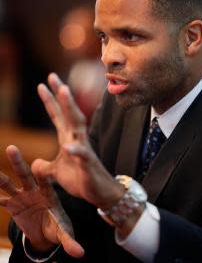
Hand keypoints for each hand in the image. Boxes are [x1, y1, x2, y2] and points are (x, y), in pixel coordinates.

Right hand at [0, 145, 83, 257]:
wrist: (46, 232)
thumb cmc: (57, 227)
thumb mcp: (63, 234)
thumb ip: (70, 242)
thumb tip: (80, 255)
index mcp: (48, 193)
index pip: (45, 181)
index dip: (42, 173)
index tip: (39, 165)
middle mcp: (33, 190)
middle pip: (25, 174)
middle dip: (18, 162)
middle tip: (11, 147)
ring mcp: (22, 196)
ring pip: (10, 184)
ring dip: (0, 177)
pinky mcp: (13, 205)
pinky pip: (1, 200)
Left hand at [32, 73, 124, 210]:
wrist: (99, 193)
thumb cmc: (80, 179)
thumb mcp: (57, 173)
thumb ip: (45, 167)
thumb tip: (35, 164)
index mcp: (67, 138)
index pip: (57, 115)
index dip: (50, 100)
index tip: (42, 85)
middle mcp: (76, 138)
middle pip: (67, 112)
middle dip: (61, 94)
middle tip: (52, 76)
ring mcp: (83, 148)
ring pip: (77, 124)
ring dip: (71, 108)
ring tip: (64, 92)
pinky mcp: (88, 163)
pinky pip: (82, 154)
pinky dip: (76, 149)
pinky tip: (67, 145)